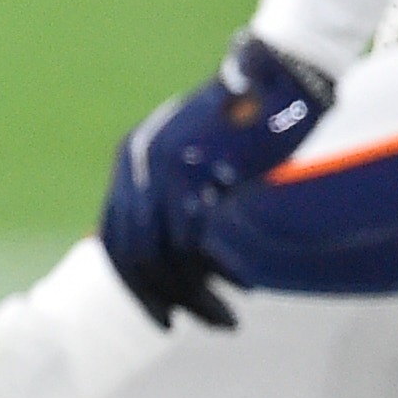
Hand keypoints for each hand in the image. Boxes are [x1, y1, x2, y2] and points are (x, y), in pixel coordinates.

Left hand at [97, 34, 339, 329]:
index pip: (115, 238)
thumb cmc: (248, 115)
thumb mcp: (194, 151)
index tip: (161, 316)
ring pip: (166, 258)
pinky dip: (221, 271)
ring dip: (195, 295)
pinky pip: (199, 243)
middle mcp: (139, 164)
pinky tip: (244, 284)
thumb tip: (178, 261)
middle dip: (165, 299)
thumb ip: (175, 197)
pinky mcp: (201, 175)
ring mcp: (166, 170)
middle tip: (199, 324)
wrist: (283, 74)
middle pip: (136, 256)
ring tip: (225, 318)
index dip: (135, 285)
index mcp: (131, 157)